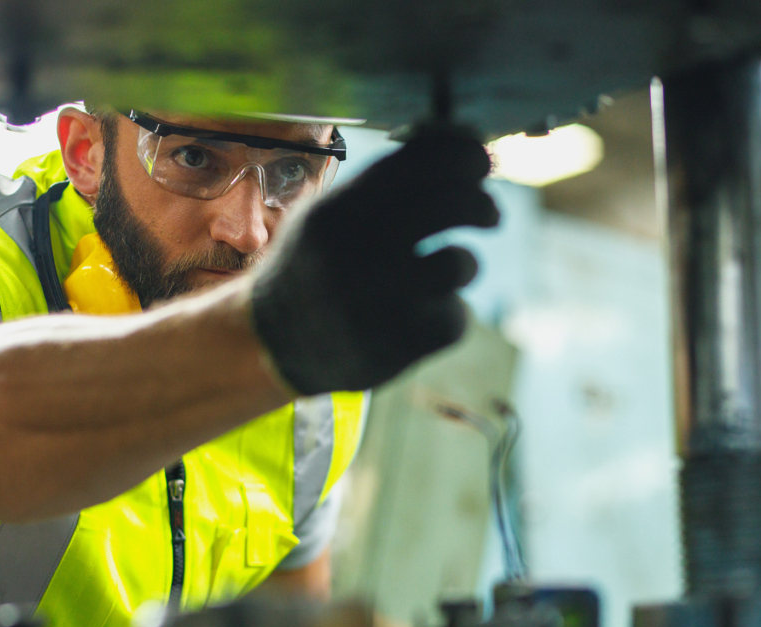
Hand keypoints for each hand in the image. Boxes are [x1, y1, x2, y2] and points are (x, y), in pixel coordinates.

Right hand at [251, 125, 499, 393]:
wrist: (271, 341)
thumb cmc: (310, 266)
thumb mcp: (323, 213)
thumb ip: (378, 185)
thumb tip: (455, 149)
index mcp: (342, 208)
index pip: (424, 162)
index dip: (465, 158)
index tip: (478, 164)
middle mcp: (360, 248)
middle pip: (454, 205)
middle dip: (482, 205)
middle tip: (489, 214)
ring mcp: (380, 298)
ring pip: (459, 264)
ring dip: (464, 265)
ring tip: (450, 269)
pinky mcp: (398, 344)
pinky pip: (455, 319)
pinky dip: (448, 315)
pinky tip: (426, 314)